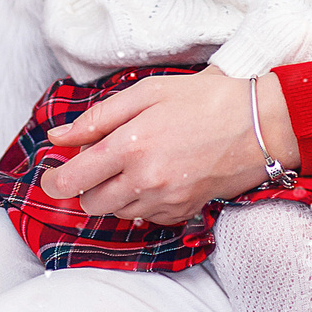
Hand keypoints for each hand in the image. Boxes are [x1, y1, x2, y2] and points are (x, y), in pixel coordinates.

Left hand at [40, 67, 299, 224]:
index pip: (73, 180)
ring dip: (113, 195)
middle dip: (85, 188)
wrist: (260, 124)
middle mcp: (145, 181)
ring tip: (131, 165)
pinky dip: (141, 202)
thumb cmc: (204, 99)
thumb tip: (58, 137)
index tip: (52, 175)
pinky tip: (154, 177)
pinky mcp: (184, 212)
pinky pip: (147, 218)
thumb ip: (98, 117)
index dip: (54, 181)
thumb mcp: (147, 93)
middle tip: (98, 162)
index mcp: (131, 146)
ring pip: (117, 214)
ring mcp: (166, 201)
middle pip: (91, 204)